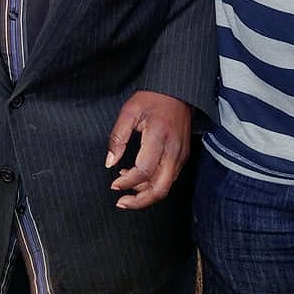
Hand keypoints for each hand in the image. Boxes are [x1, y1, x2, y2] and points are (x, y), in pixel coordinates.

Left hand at [105, 91, 191, 209]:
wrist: (177, 91)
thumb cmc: (152, 99)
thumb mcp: (129, 111)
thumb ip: (118, 137)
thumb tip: (110, 162)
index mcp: (159, 136)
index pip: (144, 171)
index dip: (127, 182)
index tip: (114, 184)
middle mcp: (173, 149)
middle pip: (160, 188)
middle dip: (139, 201)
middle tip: (122, 202)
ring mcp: (181, 154)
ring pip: (166, 186)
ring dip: (146, 193)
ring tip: (127, 186)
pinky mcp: (183, 156)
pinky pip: (170, 178)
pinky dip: (154, 184)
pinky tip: (140, 177)